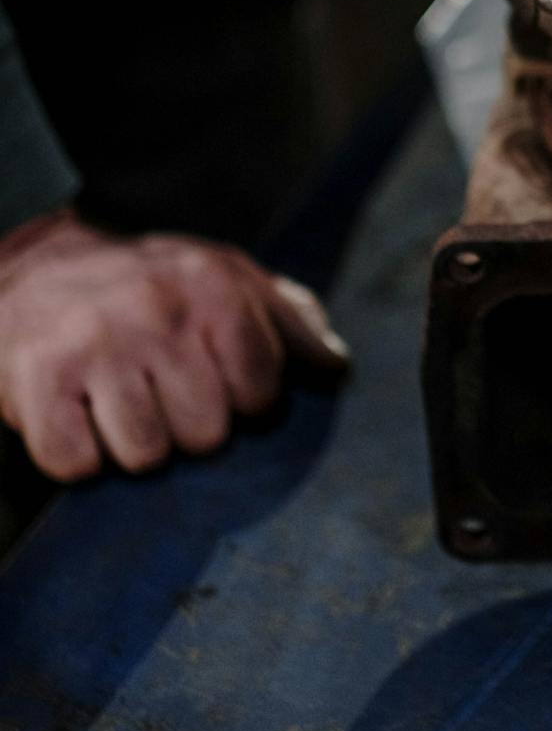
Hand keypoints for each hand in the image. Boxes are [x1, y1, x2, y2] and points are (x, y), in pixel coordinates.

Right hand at [0, 210, 349, 481]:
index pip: (261, 391)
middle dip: (186, 426)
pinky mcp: (39, 380)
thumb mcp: (224, 279)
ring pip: (145, 456)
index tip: (216, 380)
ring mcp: (95, 345)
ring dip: (131, 444)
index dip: (242, 402)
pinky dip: (76, 454)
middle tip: (159, 392)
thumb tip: (337, 366)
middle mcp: (157, 311)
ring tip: (117, 402)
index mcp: (214, 286)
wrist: (35, 266)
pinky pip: (76, 463)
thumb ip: (288, 321)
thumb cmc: (149, 286)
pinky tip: (76, 414)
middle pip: (207, 435)